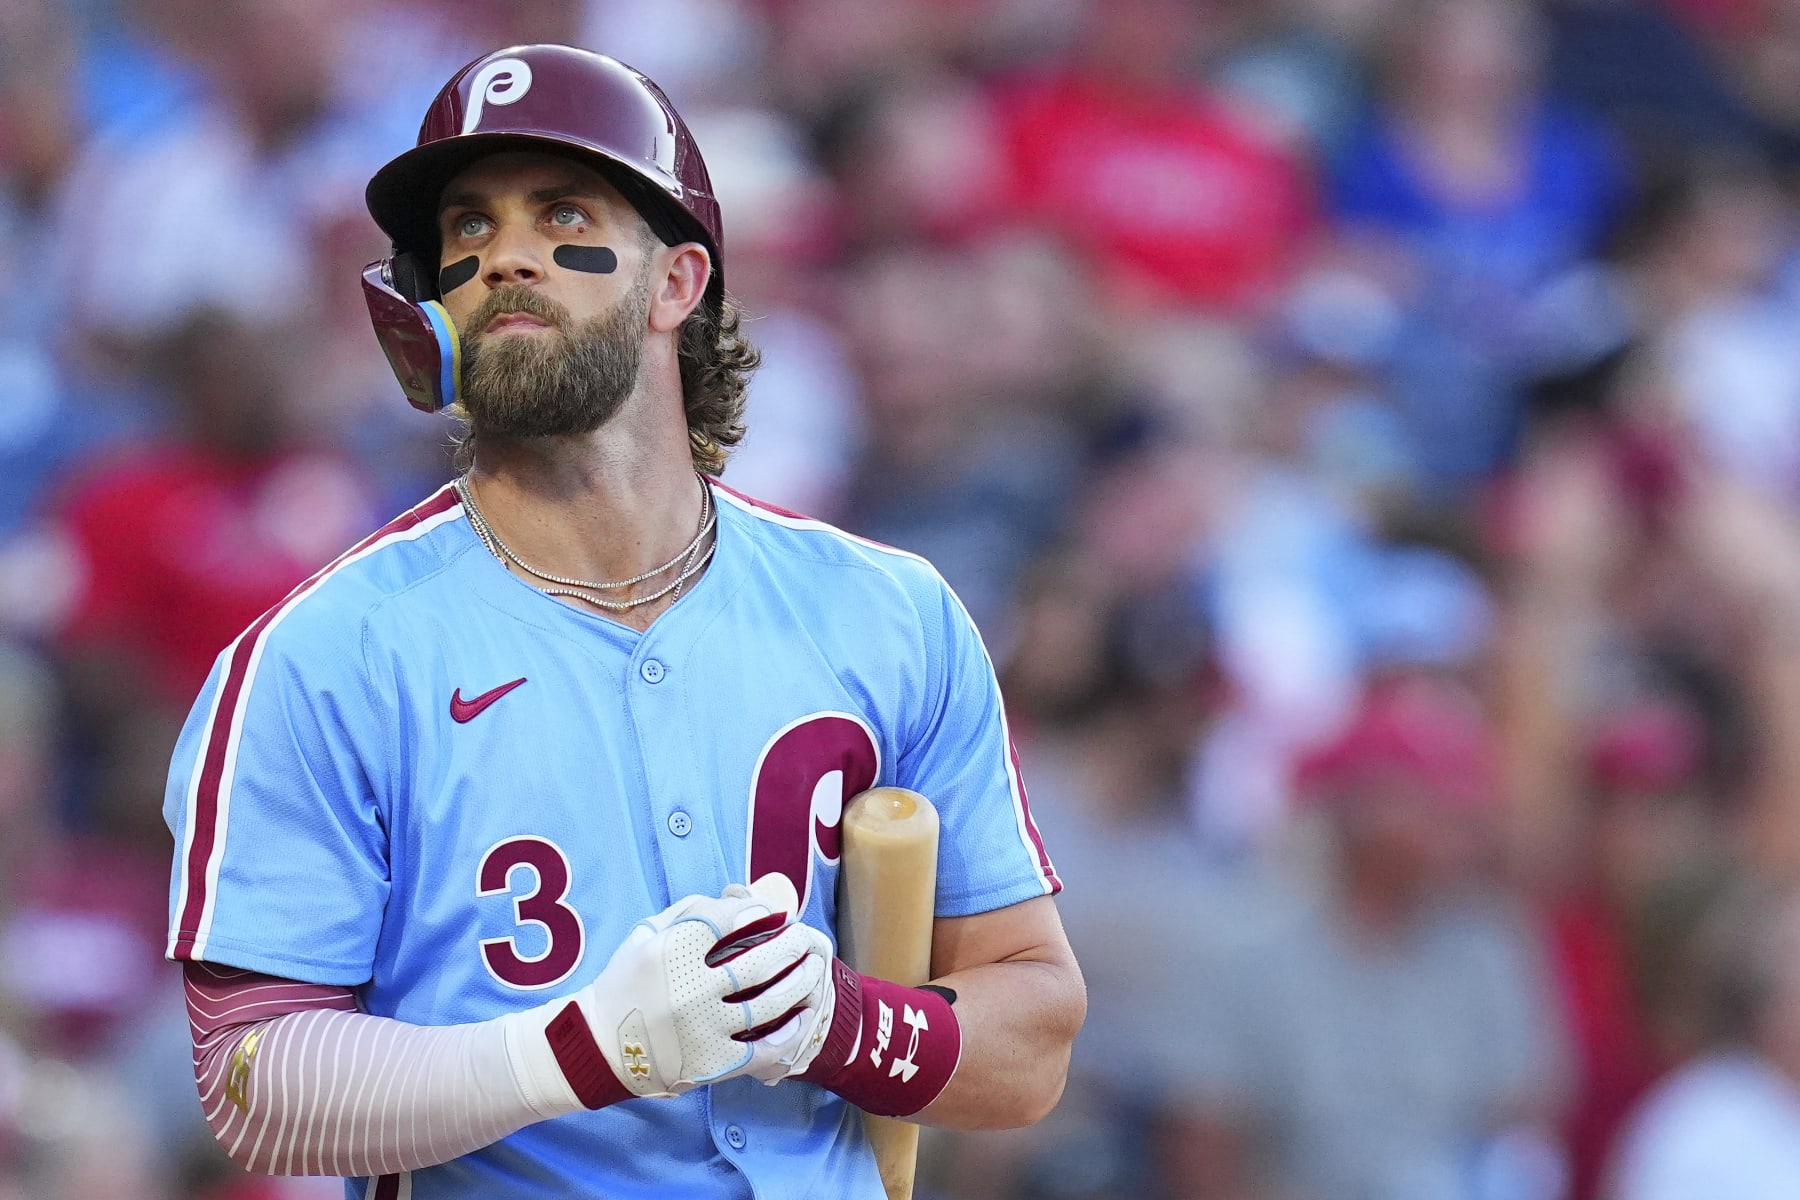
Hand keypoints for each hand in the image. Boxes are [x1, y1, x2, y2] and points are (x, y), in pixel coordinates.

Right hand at [574, 874, 833, 1096]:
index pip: (728, 919)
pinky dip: (790, 1031)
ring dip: (800, 982)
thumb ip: (693, 911)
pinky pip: (765, 1048)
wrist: (599, 1047)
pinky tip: (803, 1014)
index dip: (757, 912)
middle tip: (805, 937)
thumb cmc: (627, 982)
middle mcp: (689, 990)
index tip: (772, 913)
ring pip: (770, 1002)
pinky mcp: (714, 1064)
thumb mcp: (647, 933)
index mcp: (671, 952)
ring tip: (812, 968)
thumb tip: (747, 901)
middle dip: (792, 944)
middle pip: (759, 961)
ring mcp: (704, 1030)